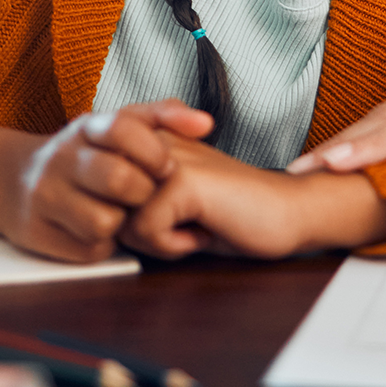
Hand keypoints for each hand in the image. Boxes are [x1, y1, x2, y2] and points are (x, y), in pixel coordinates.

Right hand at [0, 100, 216, 262]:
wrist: (13, 180)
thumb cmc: (86, 154)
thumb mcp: (118, 124)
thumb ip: (164, 116)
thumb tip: (206, 123)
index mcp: (86, 127)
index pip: (126, 129)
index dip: (154, 152)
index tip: (166, 166)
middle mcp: (61, 158)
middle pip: (118, 179)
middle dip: (144, 193)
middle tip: (149, 196)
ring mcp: (45, 196)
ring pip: (104, 221)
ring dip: (123, 224)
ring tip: (123, 213)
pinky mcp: (37, 232)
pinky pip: (88, 249)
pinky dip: (104, 244)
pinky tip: (101, 230)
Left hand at [124, 137, 385, 259]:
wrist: (290, 212)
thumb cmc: (237, 211)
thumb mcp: (175, 201)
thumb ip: (136, 198)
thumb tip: (95, 218)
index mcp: (154, 140)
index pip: (101, 186)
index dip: (126, 216)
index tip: (170, 216)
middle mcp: (157, 141)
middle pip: (107, 206)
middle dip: (139, 231)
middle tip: (182, 225)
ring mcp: (169, 159)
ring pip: (122, 221)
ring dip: (157, 240)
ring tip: (195, 226)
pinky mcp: (183, 181)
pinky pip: (147, 232)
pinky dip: (174, 246)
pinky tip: (204, 232)